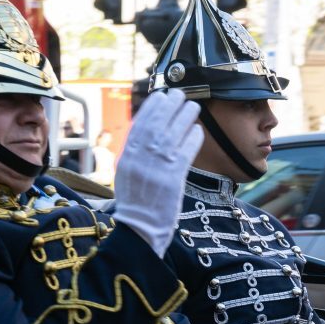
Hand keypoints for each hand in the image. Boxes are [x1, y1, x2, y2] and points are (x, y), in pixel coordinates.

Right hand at [110, 89, 203, 256]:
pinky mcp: (172, 178)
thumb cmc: (136, 203)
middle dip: (170, 106)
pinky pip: (185, 152)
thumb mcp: (126, 173)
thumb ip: (135, 153)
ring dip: (184, 117)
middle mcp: (140, 158)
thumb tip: (147, 132)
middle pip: (157, 123)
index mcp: (127, 156)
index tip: (161, 96)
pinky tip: (197, 130)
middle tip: (181, 95)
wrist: (139, 228)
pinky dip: (192, 139)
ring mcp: (156, 167)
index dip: (152, 107)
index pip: (140, 124)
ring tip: (193, 107)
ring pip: (173, 133)